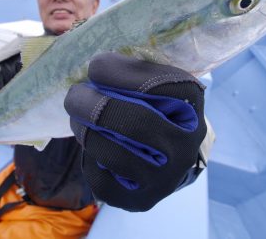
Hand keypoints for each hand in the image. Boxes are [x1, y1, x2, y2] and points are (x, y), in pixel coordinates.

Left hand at [64, 52, 206, 210]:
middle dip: (93, 104)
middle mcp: (183, 147)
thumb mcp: (157, 84)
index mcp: (191, 109)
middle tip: (74, 93)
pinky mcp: (140, 200)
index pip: (160, 86)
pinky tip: (92, 144)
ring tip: (77, 116)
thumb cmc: (157, 111)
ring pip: (111, 152)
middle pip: (132, 122)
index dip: (121, 74)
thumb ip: (136, 71)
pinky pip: (100, 178)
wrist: (169, 158)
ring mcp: (163, 179)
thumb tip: (98, 65)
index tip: (96, 65)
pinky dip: (89, 157)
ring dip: (84, 129)